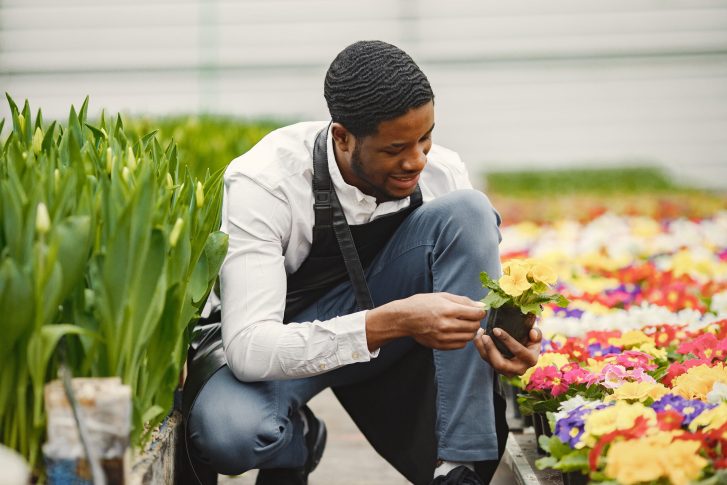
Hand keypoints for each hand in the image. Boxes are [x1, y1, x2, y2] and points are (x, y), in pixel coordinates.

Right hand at [366, 292, 485, 350]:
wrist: (404, 318)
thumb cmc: (423, 304)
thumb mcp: (443, 296)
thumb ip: (463, 301)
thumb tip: (481, 306)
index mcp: (448, 310)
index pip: (476, 314)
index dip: (481, 311)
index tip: (478, 310)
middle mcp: (446, 325)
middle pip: (474, 326)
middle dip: (476, 321)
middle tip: (471, 317)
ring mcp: (443, 337)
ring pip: (469, 337)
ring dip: (470, 331)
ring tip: (463, 324)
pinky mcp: (440, 345)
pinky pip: (460, 345)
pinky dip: (462, 339)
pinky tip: (456, 332)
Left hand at [473, 326, 541, 377]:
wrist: (525, 352)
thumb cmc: (530, 341)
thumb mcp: (536, 337)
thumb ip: (537, 334)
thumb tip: (532, 332)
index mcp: (530, 360)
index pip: (518, 351)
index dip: (507, 340)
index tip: (496, 330)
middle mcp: (519, 369)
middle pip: (501, 364)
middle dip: (491, 349)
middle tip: (484, 336)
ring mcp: (507, 371)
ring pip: (491, 362)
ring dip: (482, 348)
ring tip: (479, 333)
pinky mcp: (498, 368)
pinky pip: (486, 359)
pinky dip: (480, 348)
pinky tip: (478, 336)